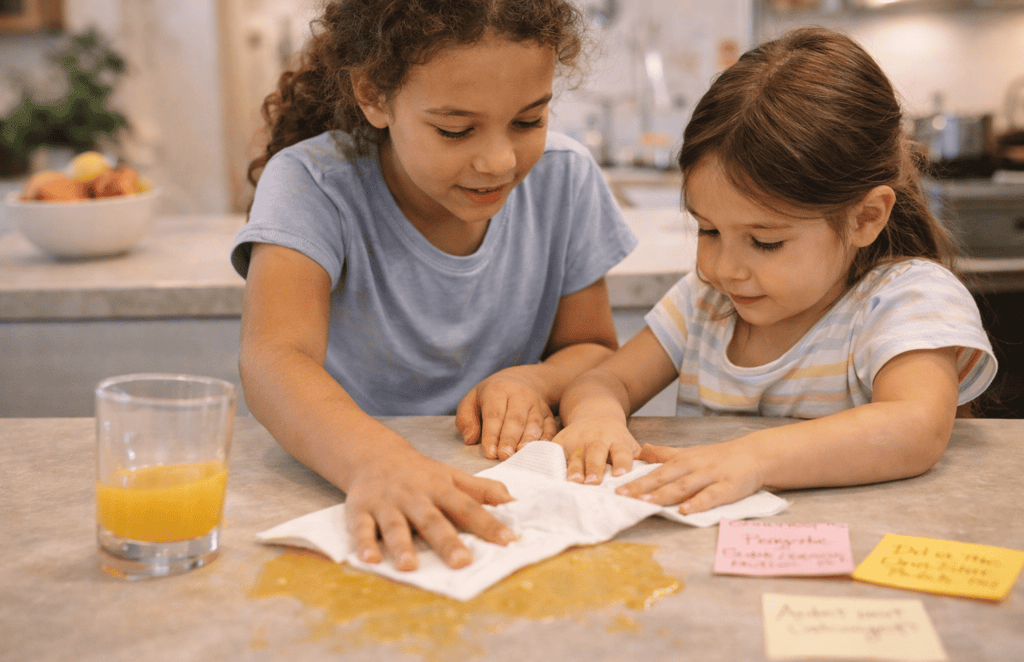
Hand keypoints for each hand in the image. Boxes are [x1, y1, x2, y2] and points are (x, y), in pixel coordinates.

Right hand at [343, 446, 515, 570]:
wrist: (373, 454)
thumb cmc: (419, 473)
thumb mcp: (451, 476)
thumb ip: (480, 489)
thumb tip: (513, 500)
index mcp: (440, 488)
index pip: (467, 508)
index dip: (488, 524)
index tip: (507, 540)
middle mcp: (414, 496)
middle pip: (432, 520)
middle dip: (447, 541)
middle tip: (462, 562)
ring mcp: (387, 503)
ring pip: (395, 526)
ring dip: (401, 546)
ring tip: (409, 567)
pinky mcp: (361, 510)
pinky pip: (362, 528)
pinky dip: (364, 544)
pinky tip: (369, 560)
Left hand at [456, 370, 557, 459]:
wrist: (522, 380)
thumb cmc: (491, 396)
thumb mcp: (472, 400)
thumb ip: (466, 418)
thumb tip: (470, 439)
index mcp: (498, 390)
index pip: (494, 414)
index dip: (492, 434)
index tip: (490, 452)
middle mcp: (520, 395)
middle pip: (515, 419)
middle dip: (510, 439)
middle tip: (504, 456)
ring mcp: (537, 404)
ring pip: (534, 424)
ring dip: (528, 441)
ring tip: (521, 455)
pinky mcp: (548, 414)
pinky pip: (550, 428)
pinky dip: (546, 441)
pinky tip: (540, 453)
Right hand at [551, 417, 640, 484]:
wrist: (593, 412)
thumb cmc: (615, 438)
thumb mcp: (630, 443)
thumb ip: (642, 459)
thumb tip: (659, 477)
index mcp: (618, 440)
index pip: (621, 451)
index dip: (621, 462)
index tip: (621, 473)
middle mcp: (597, 439)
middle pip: (596, 453)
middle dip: (594, 467)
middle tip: (593, 482)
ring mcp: (578, 439)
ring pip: (575, 456)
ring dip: (574, 469)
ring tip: (574, 482)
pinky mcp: (561, 440)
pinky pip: (556, 453)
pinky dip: (552, 463)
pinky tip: (550, 475)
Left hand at [615, 442, 763, 513]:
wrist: (754, 454)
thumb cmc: (718, 456)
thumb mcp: (689, 452)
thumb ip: (664, 454)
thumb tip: (641, 450)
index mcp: (682, 460)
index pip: (655, 471)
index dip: (636, 480)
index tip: (616, 489)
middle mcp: (693, 466)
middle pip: (664, 477)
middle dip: (643, 487)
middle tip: (623, 496)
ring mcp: (710, 476)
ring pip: (684, 486)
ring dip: (665, 494)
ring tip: (647, 502)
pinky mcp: (727, 487)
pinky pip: (710, 496)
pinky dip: (697, 503)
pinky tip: (685, 510)